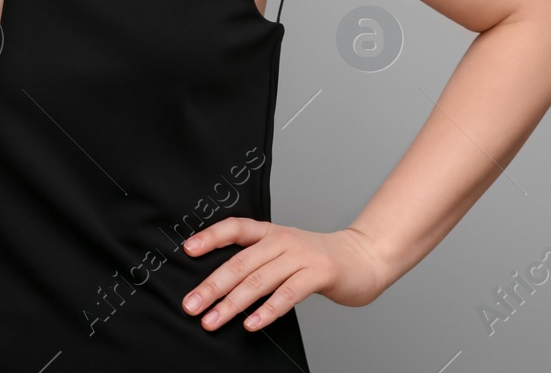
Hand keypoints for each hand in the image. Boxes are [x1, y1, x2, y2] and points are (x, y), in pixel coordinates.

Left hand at [180, 220, 386, 331]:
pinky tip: (251, 324)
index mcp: (270, 232)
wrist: (363, 258)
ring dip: (232, 304)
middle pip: (240, 262)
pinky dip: (267, 310)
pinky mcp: (318, 274)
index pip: (235, 228)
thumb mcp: (284, 252)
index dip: (210, 237)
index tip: (187, 250)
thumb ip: (258, 262)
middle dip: (212, 286)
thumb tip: (220, 286)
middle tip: (191, 305)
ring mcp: (300, 256)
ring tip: (212, 320)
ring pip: (259, 280)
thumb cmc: (317, 260)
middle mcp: (282, 240)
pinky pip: (287, 294)